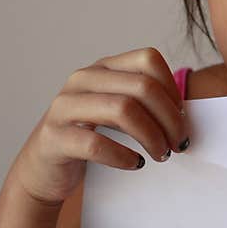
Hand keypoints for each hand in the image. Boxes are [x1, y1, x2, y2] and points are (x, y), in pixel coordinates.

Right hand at [10, 47, 187, 205]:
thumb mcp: (115, 110)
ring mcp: (64, 106)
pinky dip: (123, 156)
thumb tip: (183, 114)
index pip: (148, 59)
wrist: (43, 168)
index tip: (181, 117)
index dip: (172, 89)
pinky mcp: (53, 137)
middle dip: (169, 118)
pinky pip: (96, 143)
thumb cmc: (88, 137)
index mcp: (102, 68)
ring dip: (151, 136)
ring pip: (122, 109)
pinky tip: (134, 164)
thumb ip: (143, 103)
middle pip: (141, 87)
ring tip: (160, 155)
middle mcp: (82, 80)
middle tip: (178, 144)